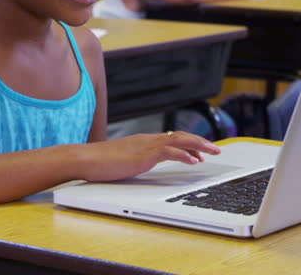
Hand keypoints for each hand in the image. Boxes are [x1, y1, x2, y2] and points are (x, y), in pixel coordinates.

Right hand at [80, 131, 220, 181]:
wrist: (85, 159)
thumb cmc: (100, 162)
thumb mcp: (124, 160)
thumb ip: (136, 159)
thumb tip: (143, 164)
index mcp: (145, 141)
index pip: (173, 139)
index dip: (190, 144)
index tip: (201, 151)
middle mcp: (148, 140)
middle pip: (181, 136)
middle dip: (201, 142)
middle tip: (215, 149)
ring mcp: (146, 146)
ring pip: (179, 141)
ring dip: (198, 146)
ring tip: (212, 152)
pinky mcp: (143, 155)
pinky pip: (169, 152)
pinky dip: (184, 155)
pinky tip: (193, 160)